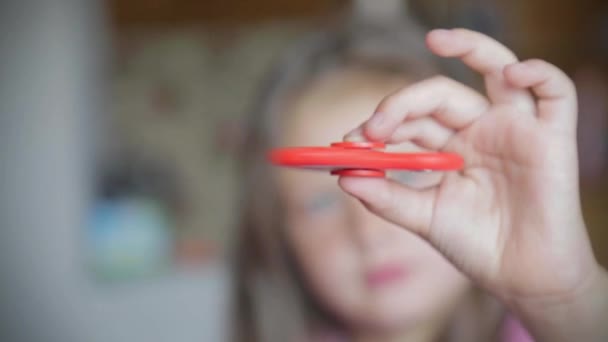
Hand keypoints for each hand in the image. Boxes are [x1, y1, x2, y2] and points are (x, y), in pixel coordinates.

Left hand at [338, 29, 599, 308]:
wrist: (522, 278)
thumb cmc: (476, 246)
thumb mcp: (423, 218)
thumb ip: (385, 196)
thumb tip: (343, 175)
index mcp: (450, 147)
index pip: (411, 119)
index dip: (380, 123)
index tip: (347, 144)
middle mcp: (480, 130)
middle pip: (439, 96)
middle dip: (401, 105)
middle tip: (372, 129)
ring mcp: (515, 128)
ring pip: (495, 69)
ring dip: (469, 46)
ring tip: (436, 39)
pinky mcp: (552, 135)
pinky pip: (554, 90)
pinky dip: (538, 73)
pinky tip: (512, 72)